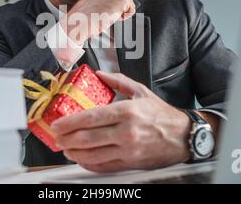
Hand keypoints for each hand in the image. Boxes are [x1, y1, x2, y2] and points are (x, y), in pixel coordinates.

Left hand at [50, 71, 191, 172]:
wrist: (183, 136)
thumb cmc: (162, 114)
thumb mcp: (141, 91)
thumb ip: (118, 81)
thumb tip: (99, 74)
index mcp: (127, 112)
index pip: (91, 118)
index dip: (70, 122)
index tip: (57, 124)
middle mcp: (126, 132)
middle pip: (88, 138)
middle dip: (67, 139)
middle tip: (56, 137)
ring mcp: (128, 150)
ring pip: (93, 155)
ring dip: (74, 153)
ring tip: (64, 148)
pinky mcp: (131, 163)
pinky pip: (104, 166)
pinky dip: (88, 164)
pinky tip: (81, 159)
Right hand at [59, 0, 135, 44]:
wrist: (80, 20)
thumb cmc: (85, 14)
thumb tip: (117, 1)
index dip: (113, 2)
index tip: (103, 8)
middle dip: (118, 5)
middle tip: (105, 12)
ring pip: (128, 3)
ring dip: (120, 11)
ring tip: (106, 14)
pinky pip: (131, 10)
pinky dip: (124, 17)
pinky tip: (111, 16)